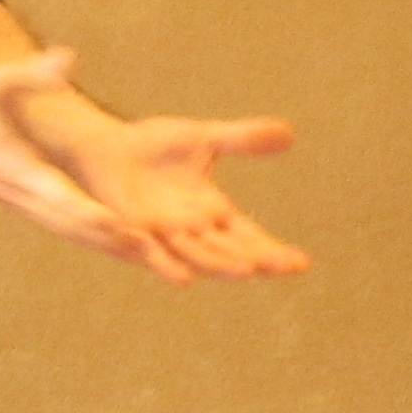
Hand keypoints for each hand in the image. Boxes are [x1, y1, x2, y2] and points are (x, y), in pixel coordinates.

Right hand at [0, 49, 164, 267]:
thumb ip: (30, 74)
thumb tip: (68, 57)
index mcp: (20, 171)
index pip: (67, 203)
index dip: (101, 220)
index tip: (133, 234)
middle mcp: (21, 193)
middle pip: (75, 228)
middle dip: (115, 244)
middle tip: (157, 259)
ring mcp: (16, 199)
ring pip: (67, 230)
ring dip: (104, 244)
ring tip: (145, 258)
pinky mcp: (14, 196)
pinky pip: (56, 222)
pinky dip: (85, 232)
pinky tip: (107, 237)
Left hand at [68, 115, 310, 286]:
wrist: (108, 148)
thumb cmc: (157, 146)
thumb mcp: (206, 139)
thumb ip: (243, 139)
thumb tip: (291, 134)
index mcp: (214, 212)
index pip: (251, 237)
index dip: (275, 251)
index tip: (303, 264)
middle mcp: (193, 230)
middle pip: (231, 252)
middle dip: (256, 259)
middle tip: (282, 267)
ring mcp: (164, 233)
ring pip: (198, 256)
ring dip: (221, 264)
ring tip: (248, 271)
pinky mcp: (135, 229)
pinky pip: (154, 252)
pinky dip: (169, 265)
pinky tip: (185, 279)